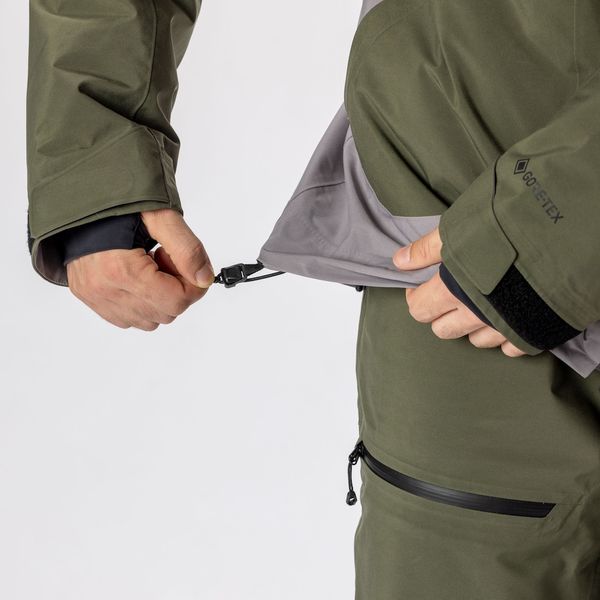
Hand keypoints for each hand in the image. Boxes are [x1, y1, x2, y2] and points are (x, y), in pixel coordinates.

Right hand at [66, 209, 214, 330]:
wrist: (78, 195)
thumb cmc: (116, 202)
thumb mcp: (160, 215)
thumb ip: (187, 248)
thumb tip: (205, 280)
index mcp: (122, 269)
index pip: (177, 301)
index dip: (192, 284)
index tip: (185, 262)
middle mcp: (105, 290)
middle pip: (165, 313)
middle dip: (177, 289)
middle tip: (165, 258)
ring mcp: (95, 298)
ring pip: (149, 321)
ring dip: (160, 298)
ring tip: (149, 266)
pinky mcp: (90, 299)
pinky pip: (129, 318)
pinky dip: (142, 303)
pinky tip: (136, 276)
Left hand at [392, 228, 525, 356]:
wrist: (564, 236)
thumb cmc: (508, 228)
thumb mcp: (458, 229)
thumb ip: (427, 249)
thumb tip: (400, 261)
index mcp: (450, 292)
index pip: (420, 310)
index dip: (417, 297)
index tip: (422, 286)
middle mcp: (474, 316)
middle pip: (443, 330)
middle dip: (441, 314)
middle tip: (448, 294)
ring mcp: (503, 328)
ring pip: (476, 341)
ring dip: (472, 326)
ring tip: (480, 303)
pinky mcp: (531, 333)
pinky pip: (510, 347)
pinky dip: (505, 336)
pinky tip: (507, 317)